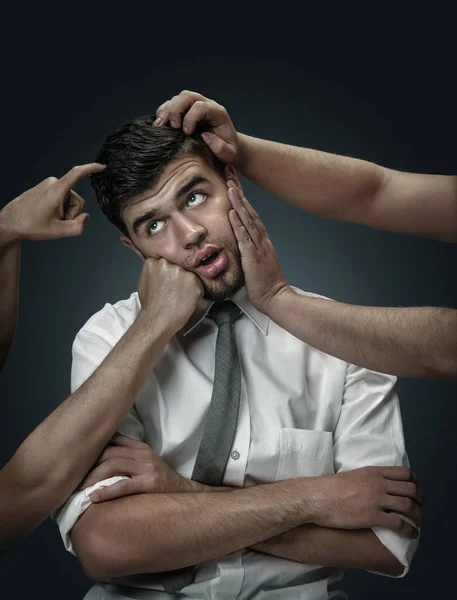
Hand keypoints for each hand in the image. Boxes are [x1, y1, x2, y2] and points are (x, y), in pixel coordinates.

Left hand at [0, 163, 104, 242]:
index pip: (77, 174)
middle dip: (70, 212)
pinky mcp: (45, 187)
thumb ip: (78, 227)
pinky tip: (46, 214)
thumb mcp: (58, 232)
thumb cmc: (30, 225)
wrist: (10, 222)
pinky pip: (61, 198)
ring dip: (64, 211)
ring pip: (69, 200)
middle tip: (56, 221)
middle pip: (76, 199)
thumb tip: (85, 217)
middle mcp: (53, 183)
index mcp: (56, 190)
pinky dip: (58, 208)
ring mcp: (48, 185)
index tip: (102, 167)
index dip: (91, 169)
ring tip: (49, 218)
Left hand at [79, 433, 202, 502]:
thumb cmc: (160, 480)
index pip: (112, 440)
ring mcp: (147, 468)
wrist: (185, 493)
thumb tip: (99, 458)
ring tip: (79, 489)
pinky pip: (123, 485)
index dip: (92, 448)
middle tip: (73, 478)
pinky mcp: (150, 484)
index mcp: (140, 447)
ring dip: (93, 478)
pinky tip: (94, 497)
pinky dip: (106, 491)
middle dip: (88, 465)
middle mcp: (143, 454)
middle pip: (109, 453)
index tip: (76, 459)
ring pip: (113, 466)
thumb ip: (126, 457)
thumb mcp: (145, 462)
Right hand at [137, 257, 202, 334]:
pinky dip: (196, 292)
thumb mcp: (144, 281)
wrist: (157, 321)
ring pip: (190, 273)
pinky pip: (199, 284)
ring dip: (189, 283)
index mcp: (154, 262)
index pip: (168, 260)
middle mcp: (168, 263)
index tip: (171, 278)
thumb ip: (153, 270)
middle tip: (176, 289)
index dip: (171, 271)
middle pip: (180, 265)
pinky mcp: (194, 281)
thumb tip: (159, 268)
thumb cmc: (151, 306)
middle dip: (180, 275)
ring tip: (180, 296)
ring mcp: (181, 272)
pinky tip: (187, 300)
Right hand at [153, 90, 239, 164]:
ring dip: (166, 111)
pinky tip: (159, 126)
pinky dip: (162, 113)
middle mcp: (205, 104)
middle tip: (172, 127)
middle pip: (186, 96)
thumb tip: (205, 136)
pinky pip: (170, 105)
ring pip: (176, 99)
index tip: (187, 133)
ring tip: (160, 126)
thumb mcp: (229, 153)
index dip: (191, 117)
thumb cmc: (227, 149)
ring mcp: (193, 106)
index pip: (201, 106)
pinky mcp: (184, 111)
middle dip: (176, 110)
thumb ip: (221, 147)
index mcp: (217, 112)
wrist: (225, 147)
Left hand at [226, 181, 288, 313]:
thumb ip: (252, 254)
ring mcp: (259, 247)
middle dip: (240, 194)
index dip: (243, 201)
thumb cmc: (267, 286)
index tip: (235, 187)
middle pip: (250, 212)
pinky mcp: (253, 256)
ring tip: (230, 187)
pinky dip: (238, 222)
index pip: (252, 217)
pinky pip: (244, 236)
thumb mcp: (259, 265)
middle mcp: (262, 241)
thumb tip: (242, 248)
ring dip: (238, 203)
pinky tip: (231, 211)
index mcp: (263, 242)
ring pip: (247, 220)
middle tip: (231, 177)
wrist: (277, 298)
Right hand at [310, 466, 423, 536]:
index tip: (416, 489)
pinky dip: (410, 530)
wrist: (317, 497)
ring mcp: (377, 500)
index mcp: (374, 472)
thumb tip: (373, 485)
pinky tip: (412, 534)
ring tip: (419, 523)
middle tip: (420, 508)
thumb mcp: (352, 475)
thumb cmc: (330, 487)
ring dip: (418, 516)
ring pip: (408, 506)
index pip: (404, 473)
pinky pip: (399, 523)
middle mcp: (379, 484)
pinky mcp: (373, 517)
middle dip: (419, 500)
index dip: (415, 482)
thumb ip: (367, 478)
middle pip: (410, 489)